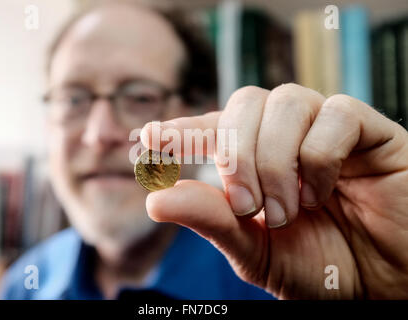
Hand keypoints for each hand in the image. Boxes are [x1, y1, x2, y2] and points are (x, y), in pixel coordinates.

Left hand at [141, 84, 407, 298]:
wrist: (381, 285)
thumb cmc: (319, 267)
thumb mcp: (254, 250)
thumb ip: (211, 221)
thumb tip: (155, 200)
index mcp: (257, 161)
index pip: (212, 128)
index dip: (180, 129)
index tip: (148, 138)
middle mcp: (287, 137)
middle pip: (245, 102)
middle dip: (236, 152)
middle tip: (245, 203)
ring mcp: (326, 129)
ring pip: (286, 101)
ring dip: (276, 158)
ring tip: (286, 208)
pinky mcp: (370, 131)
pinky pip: (337, 114)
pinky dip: (319, 156)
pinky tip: (323, 192)